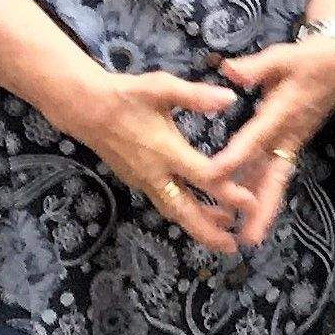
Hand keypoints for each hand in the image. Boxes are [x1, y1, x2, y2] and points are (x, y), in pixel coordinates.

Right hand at [61, 68, 254, 254]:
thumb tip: (230, 98)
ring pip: (173, 210)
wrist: (82, 107)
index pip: (202, 177)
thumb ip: (195, 95)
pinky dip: (184, 214)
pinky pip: (165, 203)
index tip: (252, 203)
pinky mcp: (137, 180)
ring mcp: (144, 180)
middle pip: (184, 210)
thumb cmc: (125, 94)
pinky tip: (201, 216)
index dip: (228, 192)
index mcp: (165, 150)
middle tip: (233, 247)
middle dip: (209, 230)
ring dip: (197, 227)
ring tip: (224, 239)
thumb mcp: (160, 87)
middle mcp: (154, 172)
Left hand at [207, 37, 334, 246]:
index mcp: (283, 112)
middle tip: (250, 236)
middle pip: (274, 175)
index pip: (256, 137)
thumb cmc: (309, 58)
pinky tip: (248, 212)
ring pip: (275, 179)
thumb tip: (228, 70)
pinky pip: (275, 172)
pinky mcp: (291, 143)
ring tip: (248, 237)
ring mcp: (292, 142)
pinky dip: (263, 193)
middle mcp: (288, 134)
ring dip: (262, 209)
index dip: (236, 156)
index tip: (214, 175)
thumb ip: (256, 67)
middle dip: (262, 207)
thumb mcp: (283, 56)